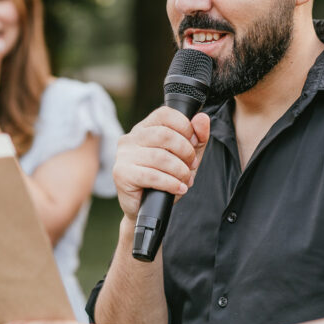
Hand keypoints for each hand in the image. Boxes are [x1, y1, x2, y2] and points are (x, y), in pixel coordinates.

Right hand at [112, 107, 209, 221]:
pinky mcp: (122, 173)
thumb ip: (198, 138)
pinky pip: (152, 175)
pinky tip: (178, 189)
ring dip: (180, 171)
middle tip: (191, 165)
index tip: (194, 143)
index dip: (185, 127)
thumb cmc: (165, 180)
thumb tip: (202, 118)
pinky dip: (171, 183)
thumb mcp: (186, 157)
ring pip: (160, 157)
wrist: (145, 210)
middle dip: (185, 151)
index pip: (165, 114)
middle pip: (164, 134)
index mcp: (144, 128)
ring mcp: (124, 155)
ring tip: (185, 180)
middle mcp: (131, 138)